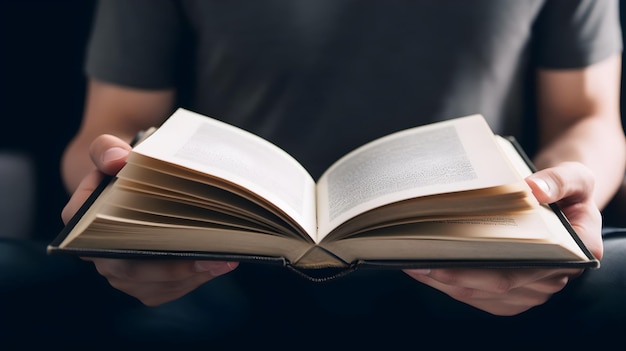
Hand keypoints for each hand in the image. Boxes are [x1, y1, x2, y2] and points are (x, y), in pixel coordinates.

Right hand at [61, 134, 237, 305]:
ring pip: (154, 286)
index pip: (94, 234)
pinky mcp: (145, 285)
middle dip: (172, 267)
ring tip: (225, 259)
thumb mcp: (111, 149)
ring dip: (190, 276)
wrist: (131, 187)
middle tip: (212, 256)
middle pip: (130, 271)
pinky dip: (195, 279)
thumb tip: (118, 160)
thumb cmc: (122, 168)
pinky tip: (221, 263)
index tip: (159, 236)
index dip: (125, 239)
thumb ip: (107, 148)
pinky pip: (169, 290)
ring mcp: (122, 274)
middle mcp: (98, 254)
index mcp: (81, 220)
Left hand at [403, 162, 601, 315]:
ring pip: (479, 295)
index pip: (518, 273)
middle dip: (447, 276)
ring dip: (442, 281)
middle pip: (491, 288)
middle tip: (410, 258)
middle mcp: (551, 279)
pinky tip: (422, 264)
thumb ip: (560, 179)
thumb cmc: (567, 188)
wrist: (564, 198)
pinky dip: (447, 282)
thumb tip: (532, 188)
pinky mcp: (513, 292)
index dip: (475, 273)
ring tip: (408, 259)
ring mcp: (530, 289)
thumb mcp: (575, 174)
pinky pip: (476, 294)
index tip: (438, 263)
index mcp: (571, 256)